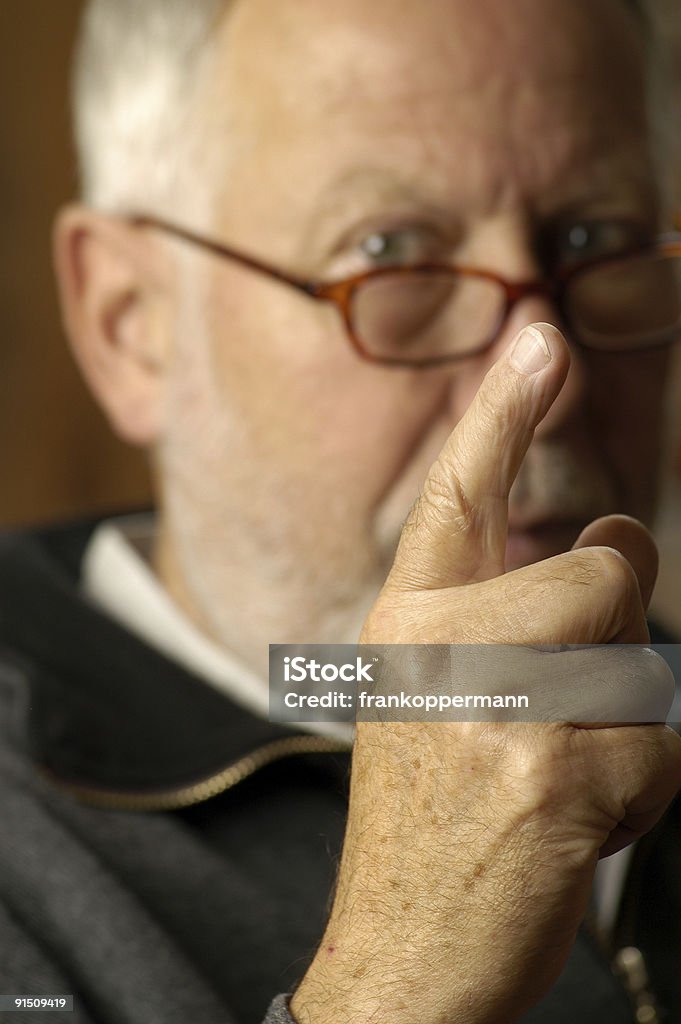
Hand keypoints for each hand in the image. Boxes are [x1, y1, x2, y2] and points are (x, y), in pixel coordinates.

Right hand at [291, 324, 680, 1023]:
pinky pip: (658, 745)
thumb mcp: (422, 698)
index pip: (457, 494)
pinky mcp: (561, 780)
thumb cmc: (420, 816)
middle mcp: (447, 655)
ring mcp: (505, 715)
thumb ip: (497, 615)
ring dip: (622, 718)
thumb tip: (613, 543)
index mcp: (406, 629)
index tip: (538, 339)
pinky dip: (637, 787)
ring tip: (553, 769)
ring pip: (641, 656)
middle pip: (603, 570)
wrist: (399, 954)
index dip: (501, 411)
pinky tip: (570, 820)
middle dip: (616, 621)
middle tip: (566, 689)